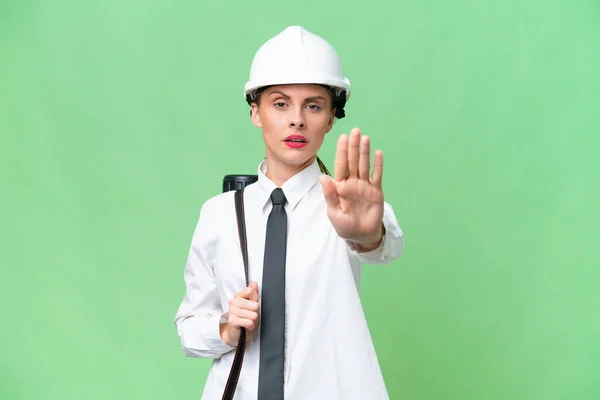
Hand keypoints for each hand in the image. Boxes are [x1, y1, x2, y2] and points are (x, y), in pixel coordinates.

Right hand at [220, 281, 259, 346]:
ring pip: (253, 315)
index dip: (255, 299)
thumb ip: (253, 294)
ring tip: (248, 321)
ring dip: (253, 320)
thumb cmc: (245, 318)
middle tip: (250, 315)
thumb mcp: (252, 305)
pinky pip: (249, 322)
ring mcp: (232, 311)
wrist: (237, 334)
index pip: (250, 291)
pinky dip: (251, 326)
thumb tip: (253, 283)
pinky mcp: (232, 321)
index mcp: (238, 296)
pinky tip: (247, 326)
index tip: (252, 304)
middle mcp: (233, 302)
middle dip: (256, 312)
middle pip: (255, 305)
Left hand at [319, 128, 384, 249]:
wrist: (362, 236)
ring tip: (365, 138)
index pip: (340, 165)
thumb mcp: (334, 212)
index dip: (341, 151)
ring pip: (364, 165)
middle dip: (353, 146)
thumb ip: (329, 195)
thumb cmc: (345, 226)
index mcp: (340, 187)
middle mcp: (352, 183)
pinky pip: (377, 176)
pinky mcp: (376, 192)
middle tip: (355, 130)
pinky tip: (378, 153)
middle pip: (353, 161)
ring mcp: (364, 186)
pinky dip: (378, 165)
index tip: (342, 137)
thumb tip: (323, 177)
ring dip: (364, 152)